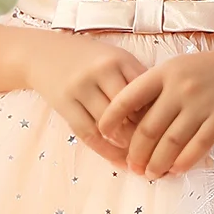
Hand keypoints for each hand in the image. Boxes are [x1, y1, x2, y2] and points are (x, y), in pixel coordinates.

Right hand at [23, 31, 153, 170]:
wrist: (42, 53)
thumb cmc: (88, 59)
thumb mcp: (115, 59)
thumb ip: (136, 81)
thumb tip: (163, 115)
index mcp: (120, 59)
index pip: (146, 91)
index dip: (159, 115)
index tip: (170, 132)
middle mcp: (100, 71)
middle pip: (129, 110)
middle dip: (144, 134)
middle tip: (158, 152)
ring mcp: (80, 87)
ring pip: (109, 124)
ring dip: (126, 145)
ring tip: (141, 160)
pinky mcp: (64, 103)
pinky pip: (87, 133)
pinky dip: (105, 150)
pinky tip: (117, 160)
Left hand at [96, 47, 213, 179]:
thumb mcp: (180, 68)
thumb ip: (157, 89)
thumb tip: (132, 121)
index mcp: (164, 73)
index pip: (128, 97)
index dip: (111, 118)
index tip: (104, 134)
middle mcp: (180, 87)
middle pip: (148, 128)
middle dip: (136, 153)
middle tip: (132, 167)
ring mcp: (202, 104)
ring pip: (170, 142)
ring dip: (157, 163)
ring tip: (151, 173)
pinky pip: (197, 147)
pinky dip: (184, 162)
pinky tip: (177, 169)